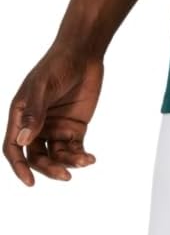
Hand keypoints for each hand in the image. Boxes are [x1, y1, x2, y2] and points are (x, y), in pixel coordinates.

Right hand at [3, 41, 104, 186]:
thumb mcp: (42, 86)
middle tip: (65, 175)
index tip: (30, 182)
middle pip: (36, 156)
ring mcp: (55, 127)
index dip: (19, 166)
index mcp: (21, 115)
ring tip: (84, 161)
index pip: (14, 147)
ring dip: (68, 163)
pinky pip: (74, 148)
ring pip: (56, 156)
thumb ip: (33, 112)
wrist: (84, 52)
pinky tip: (89, 158)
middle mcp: (36, 125)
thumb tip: (23, 140)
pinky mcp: (74, 126)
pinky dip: (80, 156)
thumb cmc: (57, 64)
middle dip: (49, 168)